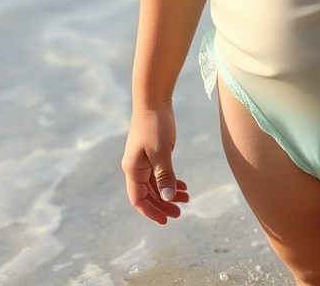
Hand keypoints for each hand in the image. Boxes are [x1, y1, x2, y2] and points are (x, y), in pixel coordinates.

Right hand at [122, 100, 190, 223]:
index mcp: (133, 169)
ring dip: (169, 192)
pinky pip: (158, 172)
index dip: (151, 212)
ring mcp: (142, 159)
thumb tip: (167, 198)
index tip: (167, 220)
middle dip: (163, 204)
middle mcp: (135, 167)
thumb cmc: (156, 124)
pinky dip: (169, 179)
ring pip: (155, 183)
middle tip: (181, 211)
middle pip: (147, 194)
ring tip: (187, 197)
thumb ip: (164, 175)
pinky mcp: (151, 152)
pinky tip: (182, 184)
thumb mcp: (162, 152)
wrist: (153, 98)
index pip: (138, 199)